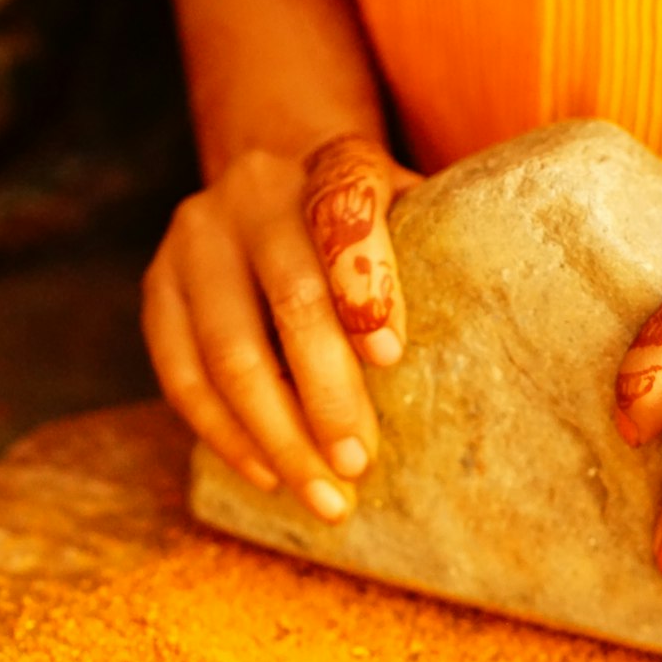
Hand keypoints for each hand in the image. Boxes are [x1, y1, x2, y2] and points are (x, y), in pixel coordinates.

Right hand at [142, 135, 419, 520]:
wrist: (277, 196)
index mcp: (332, 166)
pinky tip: (267, 476)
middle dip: (327, 396)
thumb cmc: (369, 237)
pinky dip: (226, 435)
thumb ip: (439, 264)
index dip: (365, 282)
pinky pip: (181, 376)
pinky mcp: (157, 289)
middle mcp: (256, 190)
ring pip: (229, 354)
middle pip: (291, 302)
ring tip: (322, 495)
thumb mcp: (412, 224)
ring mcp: (195, 238)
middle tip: (359, 465)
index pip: (346, 213)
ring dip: (277, 437)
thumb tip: (504, 356)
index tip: (390, 357)